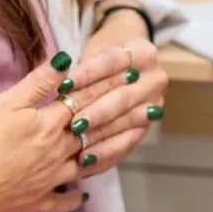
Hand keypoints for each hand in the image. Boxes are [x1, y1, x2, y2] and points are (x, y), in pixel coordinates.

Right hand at [0, 49, 124, 211]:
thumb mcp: (5, 103)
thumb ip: (39, 83)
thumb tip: (67, 61)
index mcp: (50, 124)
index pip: (86, 98)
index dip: (110, 84)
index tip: (134, 73)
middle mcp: (57, 152)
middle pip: (96, 130)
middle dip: (126, 115)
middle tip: (152, 106)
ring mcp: (49, 179)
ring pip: (89, 163)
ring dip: (115, 149)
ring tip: (136, 138)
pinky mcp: (35, 201)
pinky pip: (61, 199)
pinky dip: (74, 196)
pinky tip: (83, 193)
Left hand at [59, 13, 167, 176]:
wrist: (124, 67)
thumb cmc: (101, 59)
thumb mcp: (92, 53)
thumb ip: (80, 66)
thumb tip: (57, 67)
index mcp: (144, 52)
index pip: (113, 62)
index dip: (88, 74)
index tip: (64, 85)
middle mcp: (155, 78)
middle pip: (123, 96)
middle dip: (97, 110)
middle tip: (73, 123)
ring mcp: (155, 104)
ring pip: (126, 121)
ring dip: (101, 134)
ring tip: (77, 144)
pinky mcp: (147, 127)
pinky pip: (127, 143)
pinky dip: (106, 152)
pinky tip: (87, 159)